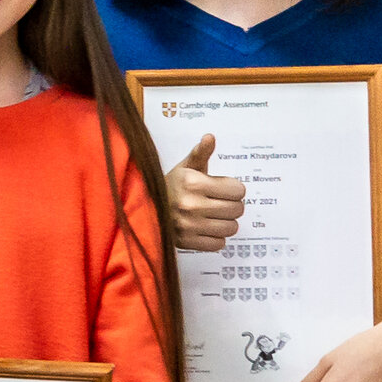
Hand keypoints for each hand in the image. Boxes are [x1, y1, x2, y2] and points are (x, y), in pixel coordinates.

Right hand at [165, 133, 244, 251]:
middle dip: (232, 205)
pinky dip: (216, 237)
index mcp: (192, 183)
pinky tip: (206, 228)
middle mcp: (191, 205)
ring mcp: (188, 226)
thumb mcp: (184, 167)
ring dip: (226, 222)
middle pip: (237, 209)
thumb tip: (210, 137)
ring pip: (230, 228)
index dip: (234, 189)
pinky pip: (218, 244)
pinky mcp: (187, 242)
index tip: (225, 189)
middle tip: (221, 202)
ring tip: (214, 216)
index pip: (238, 190)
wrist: (144, 209)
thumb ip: (200, 153)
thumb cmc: (169, 187)